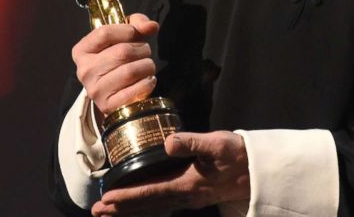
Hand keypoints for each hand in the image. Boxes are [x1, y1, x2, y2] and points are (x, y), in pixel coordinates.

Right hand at [72, 13, 159, 115]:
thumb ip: (136, 24)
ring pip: (131, 71)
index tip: (136, 33)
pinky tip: (147, 80)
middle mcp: (84, 71)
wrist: (113, 94)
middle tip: (145, 52)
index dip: (127, 30)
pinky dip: (147, 83)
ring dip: (147, 66)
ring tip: (147, 66)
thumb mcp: (122, 37)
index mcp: (81, 51)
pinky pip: (135, 90)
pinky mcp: (108, 106)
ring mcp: (95, 90)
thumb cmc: (117, 60)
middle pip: (122, 52)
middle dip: (142, 49)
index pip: (104, 33)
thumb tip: (151, 26)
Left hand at [91, 131, 249, 215]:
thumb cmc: (236, 155)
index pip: (149, 192)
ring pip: (152, 206)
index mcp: (187, 184)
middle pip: (146, 204)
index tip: (106, 199)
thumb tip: (168, 142)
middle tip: (97, 211)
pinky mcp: (190, 195)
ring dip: (129, 209)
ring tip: (108, 212)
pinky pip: (161, 203)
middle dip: (120, 208)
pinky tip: (136, 204)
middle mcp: (184, 196)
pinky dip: (144, 205)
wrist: (256, 171)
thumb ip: (192, 143)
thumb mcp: (216, 144)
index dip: (126, 196)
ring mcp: (187, 198)